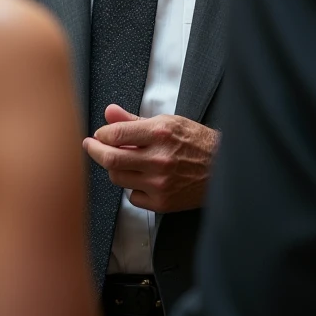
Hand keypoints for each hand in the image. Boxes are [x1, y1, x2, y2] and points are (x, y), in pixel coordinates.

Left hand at [83, 104, 219, 212]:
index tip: (98, 135)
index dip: (101, 134)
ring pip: (118, 178)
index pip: (116, 134)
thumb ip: (134, 120)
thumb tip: (110, 112)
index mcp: (160, 133)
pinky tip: (143, 178)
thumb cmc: (197, 142)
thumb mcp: (169, 121)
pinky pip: (132, 196)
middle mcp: (159, 159)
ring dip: (114, 168)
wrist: (224, 168)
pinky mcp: (162, 203)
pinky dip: (132, 187)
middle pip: (111, 159)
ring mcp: (160, 183)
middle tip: (91, 146)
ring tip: (123, 161)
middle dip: (95, 151)